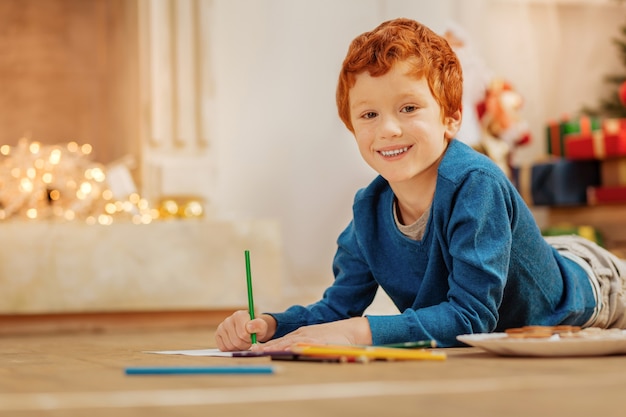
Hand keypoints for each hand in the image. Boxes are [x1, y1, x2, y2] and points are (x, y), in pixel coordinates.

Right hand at [215, 310, 275, 350]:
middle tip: (249, 341)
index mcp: (239, 315)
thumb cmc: (256, 328)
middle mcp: (228, 320)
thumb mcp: (262, 327)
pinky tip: (236, 344)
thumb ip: (259, 325)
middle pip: (236, 341)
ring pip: (229, 346)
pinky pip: (223, 348)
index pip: (243, 334)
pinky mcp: (217, 335)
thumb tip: (249, 327)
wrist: (250, 328)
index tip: (253, 336)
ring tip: (243, 342)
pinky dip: (231, 349)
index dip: (249, 339)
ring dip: (239, 348)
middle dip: (245, 345)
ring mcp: (221, 327)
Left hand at [252, 317, 371, 351]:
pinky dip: (294, 347)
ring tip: (264, 350)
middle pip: (281, 341)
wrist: (349, 330)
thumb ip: (304, 345)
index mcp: (300, 335)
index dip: (267, 345)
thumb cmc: (332, 338)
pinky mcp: (317, 340)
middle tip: (252, 350)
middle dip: (266, 346)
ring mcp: (309, 337)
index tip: (254, 349)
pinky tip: (286, 350)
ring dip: (276, 347)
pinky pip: (303, 344)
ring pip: (289, 342)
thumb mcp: (314, 339)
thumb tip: (292, 351)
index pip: (280, 341)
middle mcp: (302, 335)